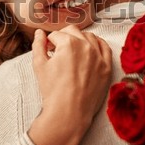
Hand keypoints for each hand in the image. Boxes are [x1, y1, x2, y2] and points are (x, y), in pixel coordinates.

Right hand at [28, 25, 111, 144]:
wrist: (68, 113)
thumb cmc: (53, 91)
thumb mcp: (39, 65)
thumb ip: (38, 45)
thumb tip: (39, 33)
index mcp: (68, 43)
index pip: (56, 34)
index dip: (49, 41)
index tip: (48, 48)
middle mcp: (86, 46)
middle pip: (73, 31)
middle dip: (63, 36)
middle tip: (59, 48)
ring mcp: (98, 56)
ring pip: (89, 36)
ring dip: (80, 39)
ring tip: (73, 50)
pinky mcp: (106, 67)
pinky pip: (105, 48)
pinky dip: (98, 44)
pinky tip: (91, 48)